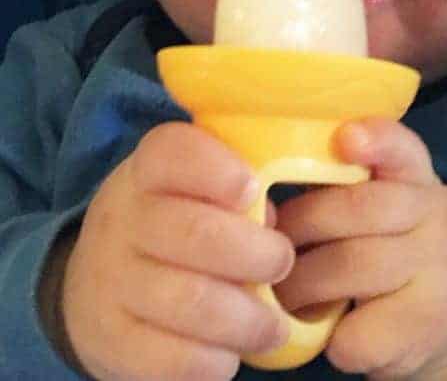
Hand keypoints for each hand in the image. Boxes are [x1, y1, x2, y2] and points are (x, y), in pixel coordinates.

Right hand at [61, 122, 293, 380]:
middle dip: (255, 253)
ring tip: (273, 326)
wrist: (95, 283)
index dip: (216, 169)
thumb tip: (273, 225)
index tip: (251, 187)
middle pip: (194, 232)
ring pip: (190, 301)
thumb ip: (237, 193)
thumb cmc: (173, 221)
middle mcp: (124, 220)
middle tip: (283, 262)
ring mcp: (111, 282)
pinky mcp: (111, 341)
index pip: (172, 153)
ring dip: (247, 319)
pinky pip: (171, 360)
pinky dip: (214, 361)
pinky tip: (231, 353)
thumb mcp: (195, 189)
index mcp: (148, 171)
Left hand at [274, 118, 446, 380]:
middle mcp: (436, 216)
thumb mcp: (389, 206)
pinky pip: (355, 332)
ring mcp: (438, 272)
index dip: (375, 140)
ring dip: (300, 284)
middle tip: (269, 248)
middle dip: (299, 227)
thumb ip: (344, 189)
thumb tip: (264, 208)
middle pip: (355, 209)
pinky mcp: (426, 327)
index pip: (402, 148)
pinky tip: (329, 333)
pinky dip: (328, 338)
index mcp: (418, 178)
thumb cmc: (399, 252)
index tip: (346, 138)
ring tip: (284, 294)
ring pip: (349, 266)